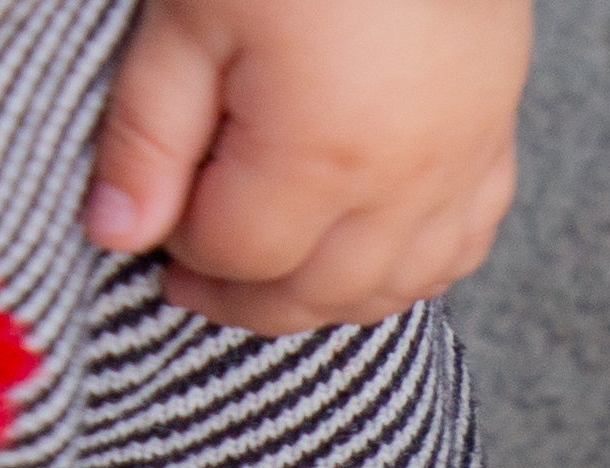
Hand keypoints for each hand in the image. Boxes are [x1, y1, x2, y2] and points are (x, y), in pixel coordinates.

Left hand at [85, 0, 527, 338]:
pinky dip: (407, 271)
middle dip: (244, 298)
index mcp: (317, 155)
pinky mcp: (493, 143)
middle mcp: (400, 183)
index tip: (152, 223)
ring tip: (271, 271)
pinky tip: (365, 256)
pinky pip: (460, 249)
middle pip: (315, 294)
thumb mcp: (192, 13)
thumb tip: (116, 233)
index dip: (181, 250)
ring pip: (392, 289)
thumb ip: (149, 131)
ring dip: (323, 298)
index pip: (235, 255)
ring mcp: (457, 168)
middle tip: (192, 274)